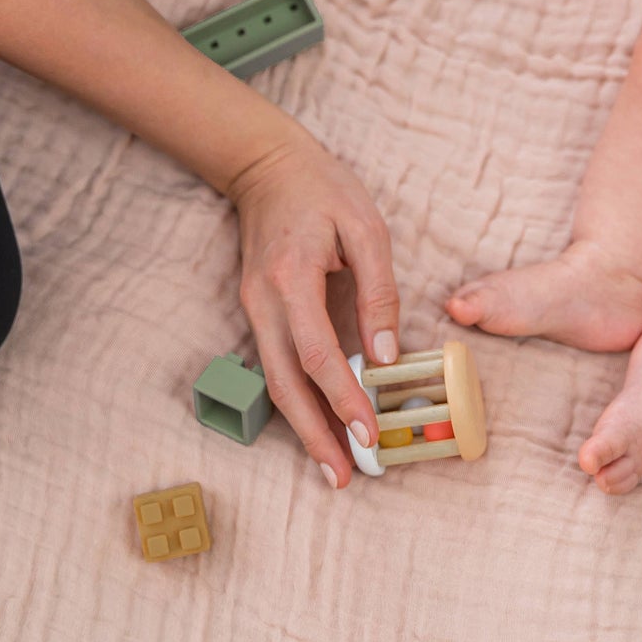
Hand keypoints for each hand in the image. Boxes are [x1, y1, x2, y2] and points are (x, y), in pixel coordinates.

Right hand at [228, 136, 401, 488]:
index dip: (343, 398)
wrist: (268, 165)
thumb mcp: (366, 228)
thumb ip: (379, 291)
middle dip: (315, 435)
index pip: (318, 355)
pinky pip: (277, 364)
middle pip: (286, 385)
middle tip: (344, 476)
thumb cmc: (324, 189)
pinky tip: (317, 421)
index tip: (367, 431)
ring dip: (302, 427)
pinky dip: (297, 398)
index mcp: (292, 280)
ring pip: (276, 382)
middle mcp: (264, 303)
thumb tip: (388, 353)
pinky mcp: (258, 311)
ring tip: (332, 464)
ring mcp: (254, 309)